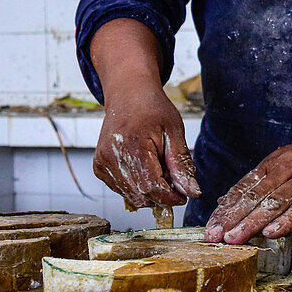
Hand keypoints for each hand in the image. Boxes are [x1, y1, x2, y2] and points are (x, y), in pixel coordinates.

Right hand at [93, 85, 199, 207]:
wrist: (128, 94)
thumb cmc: (152, 108)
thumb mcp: (174, 132)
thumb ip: (181, 164)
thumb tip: (192, 192)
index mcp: (133, 147)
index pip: (152, 188)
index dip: (170, 197)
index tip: (183, 196)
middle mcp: (112, 157)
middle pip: (142, 196)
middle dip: (161, 194)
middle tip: (172, 176)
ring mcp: (102, 163)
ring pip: (132, 196)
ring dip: (149, 191)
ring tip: (157, 168)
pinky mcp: (99, 167)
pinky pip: (121, 190)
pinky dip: (136, 187)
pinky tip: (143, 168)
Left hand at [205, 136, 291, 243]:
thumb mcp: (286, 163)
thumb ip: (261, 183)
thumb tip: (228, 203)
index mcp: (274, 163)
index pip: (244, 187)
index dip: (226, 207)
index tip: (211, 225)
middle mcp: (287, 170)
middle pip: (254, 196)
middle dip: (232, 218)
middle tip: (215, 235)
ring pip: (273, 203)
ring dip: (251, 222)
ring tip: (235, 238)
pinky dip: (285, 221)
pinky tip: (270, 233)